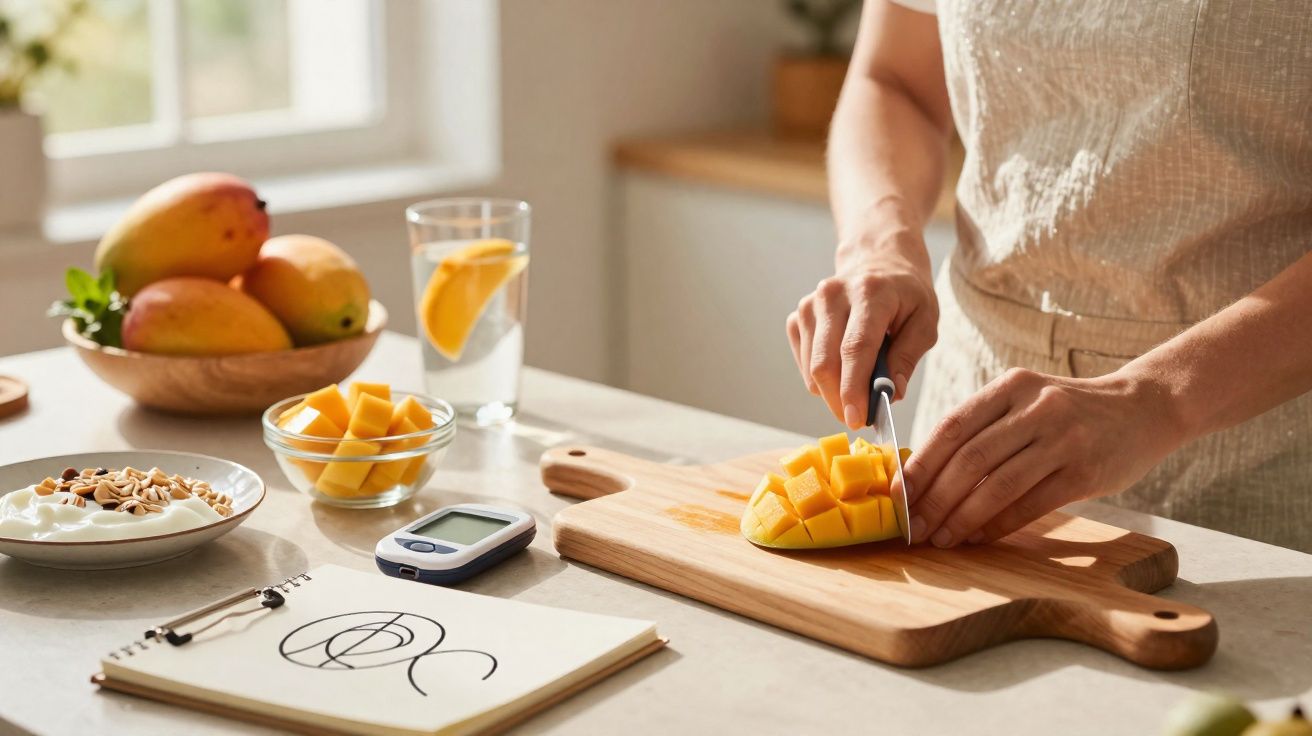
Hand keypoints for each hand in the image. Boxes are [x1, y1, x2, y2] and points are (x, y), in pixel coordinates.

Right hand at [786, 232, 937, 428]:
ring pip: (812, 367)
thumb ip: (908, 357)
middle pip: (826, 362)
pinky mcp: (797, 317)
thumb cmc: (906, 296)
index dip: (853, 388)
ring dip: (833, 391)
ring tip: (859, 387)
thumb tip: (890, 394)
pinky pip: (804, 363)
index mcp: (870, 292)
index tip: (857, 419)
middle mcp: (832, 295)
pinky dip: (822, 379)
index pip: (855, 348)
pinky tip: (843, 369)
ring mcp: (810, 305)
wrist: (877, 262)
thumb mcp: (925, 321)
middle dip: (840, 399)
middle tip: (858, 418)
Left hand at [904, 367, 1186, 546]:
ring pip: (997, 484)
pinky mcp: (1085, 471)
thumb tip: (926, 473)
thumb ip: (984, 426)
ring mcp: (1063, 439)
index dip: (920, 465)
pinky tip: (978, 538)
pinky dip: (998, 525)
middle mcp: (1036, 407)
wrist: (1144, 408)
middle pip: (970, 458)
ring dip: (962, 517)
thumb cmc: (1070, 411)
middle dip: (934, 498)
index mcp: (1011, 386)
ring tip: (941, 538)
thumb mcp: (1026, 400)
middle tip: (914, 526)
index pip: (952, 427)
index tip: (898, 495)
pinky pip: (1030, 504)